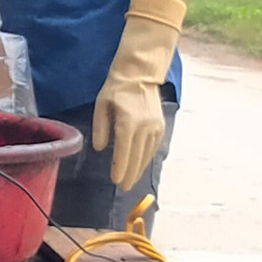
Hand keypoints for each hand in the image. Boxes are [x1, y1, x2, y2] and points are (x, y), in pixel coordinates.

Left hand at [90, 0, 186, 191]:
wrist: (139, 74)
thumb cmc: (115, 89)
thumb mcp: (101, 106)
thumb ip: (100, 128)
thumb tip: (101, 150)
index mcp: (128, 123)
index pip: (123, 153)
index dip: (120, 169)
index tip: (116, 182)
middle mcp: (145, 128)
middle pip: (136, 158)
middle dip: (130, 174)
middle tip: (124, 188)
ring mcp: (155, 128)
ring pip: (146, 155)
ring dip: (138, 168)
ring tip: (131, 180)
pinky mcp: (160, 127)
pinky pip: (153, 148)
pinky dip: (145, 158)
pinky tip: (139, 164)